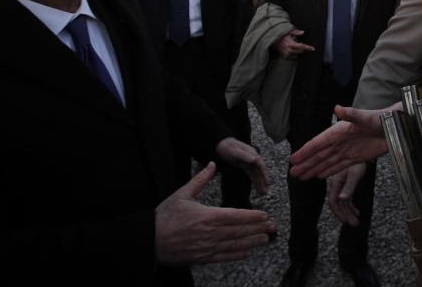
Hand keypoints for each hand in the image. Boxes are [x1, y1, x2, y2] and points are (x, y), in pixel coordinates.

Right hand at [155, 162, 275, 265]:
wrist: (149, 240)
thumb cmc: (164, 216)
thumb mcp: (182, 194)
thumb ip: (200, 180)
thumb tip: (212, 164)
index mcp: (207, 216)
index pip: (236, 215)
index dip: (252, 216)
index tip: (265, 215)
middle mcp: (210, 233)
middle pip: (239, 231)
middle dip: (258, 229)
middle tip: (272, 227)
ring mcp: (207, 247)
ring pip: (234, 245)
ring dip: (251, 242)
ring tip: (265, 239)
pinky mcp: (202, 258)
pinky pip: (223, 257)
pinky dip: (236, 255)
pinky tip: (246, 253)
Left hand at [215, 137, 269, 194]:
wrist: (220, 143)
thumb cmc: (227, 146)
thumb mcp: (234, 151)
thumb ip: (244, 155)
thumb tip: (255, 159)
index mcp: (251, 153)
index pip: (260, 164)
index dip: (264, 174)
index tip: (267, 183)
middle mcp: (252, 157)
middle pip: (260, 170)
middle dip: (263, 181)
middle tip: (265, 192)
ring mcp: (249, 161)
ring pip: (256, 173)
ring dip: (260, 182)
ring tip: (263, 193)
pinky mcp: (244, 164)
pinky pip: (251, 173)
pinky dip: (255, 180)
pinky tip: (257, 187)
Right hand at [273, 28, 314, 58]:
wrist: (274, 40)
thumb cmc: (282, 36)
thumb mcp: (289, 32)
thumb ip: (296, 32)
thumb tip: (302, 32)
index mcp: (290, 44)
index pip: (301, 46)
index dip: (308, 47)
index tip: (312, 48)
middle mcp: (289, 50)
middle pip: (300, 51)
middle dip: (302, 48)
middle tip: (300, 44)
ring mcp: (287, 54)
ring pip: (297, 54)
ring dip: (298, 51)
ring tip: (294, 46)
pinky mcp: (285, 57)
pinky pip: (293, 57)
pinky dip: (294, 54)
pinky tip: (292, 50)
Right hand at [289, 104, 395, 179]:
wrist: (396, 126)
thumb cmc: (381, 118)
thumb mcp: (365, 117)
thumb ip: (351, 114)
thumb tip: (336, 107)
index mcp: (339, 131)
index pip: (318, 143)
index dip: (305, 152)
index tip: (293, 159)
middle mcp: (340, 141)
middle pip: (319, 155)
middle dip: (306, 164)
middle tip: (292, 173)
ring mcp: (348, 150)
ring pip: (327, 162)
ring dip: (314, 169)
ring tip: (302, 177)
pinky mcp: (357, 157)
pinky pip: (340, 166)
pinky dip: (329, 171)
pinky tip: (320, 176)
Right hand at [327, 163, 366, 225]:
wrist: (361, 152)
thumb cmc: (357, 162)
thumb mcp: (354, 175)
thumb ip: (348, 187)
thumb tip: (341, 199)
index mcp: (336, 183)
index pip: (333, 201)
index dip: (338, 212)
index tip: (344, 221)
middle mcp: (337, 185)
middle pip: (339, 204)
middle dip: (345, 215)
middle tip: (353, 224)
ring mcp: (342, 185)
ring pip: (343, 202)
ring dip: (349, 212)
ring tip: (356, 221)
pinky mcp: (347, 184)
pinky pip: (347, 198)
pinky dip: (351, 206)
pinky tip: (356, 212)